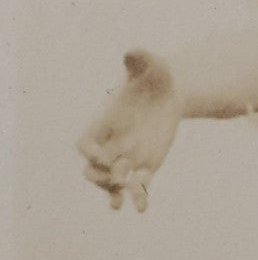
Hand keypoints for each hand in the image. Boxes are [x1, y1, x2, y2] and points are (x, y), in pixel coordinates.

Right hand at [76, 50, 182, 211]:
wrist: (171, 91)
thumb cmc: (154, 76)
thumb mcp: (151, 65)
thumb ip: (140, 59)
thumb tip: (132, 52)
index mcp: (105, 122)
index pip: (85, 144)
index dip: (91, 152)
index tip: (105, 155)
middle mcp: (112, 143)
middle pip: (92, 170)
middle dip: (101, 177)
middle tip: (119, 176)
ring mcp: (128, 156)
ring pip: (112, 182)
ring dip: (115, 192)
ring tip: (120, 203)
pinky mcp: (147, 164)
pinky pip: (139, 186)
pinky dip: (139, 197)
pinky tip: (143, 207)